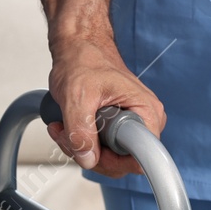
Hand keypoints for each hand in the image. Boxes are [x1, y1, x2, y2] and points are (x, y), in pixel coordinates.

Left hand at [47, 35, 164, 176]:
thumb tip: (87, 159)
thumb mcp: (77, 96)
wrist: (79, 46)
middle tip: (67, 133)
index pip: (140, 159)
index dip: (112, 161)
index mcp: (146, 112)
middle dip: (89, 153)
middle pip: (122, 163)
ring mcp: (132, 124)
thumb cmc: (84, 60)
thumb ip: (81, 131)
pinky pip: (102, 148)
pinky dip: (81, 141)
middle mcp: (145, 120)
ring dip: (80, 147)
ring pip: (109, 157)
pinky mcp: (119, 127)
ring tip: (63, 126)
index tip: (90, 147)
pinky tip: (68, 126)